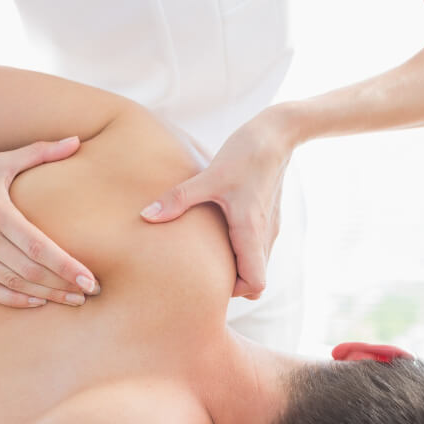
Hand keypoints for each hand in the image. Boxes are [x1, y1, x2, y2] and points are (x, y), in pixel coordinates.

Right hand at [0, 137, 98, 307]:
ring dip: (45, 294)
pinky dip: (14, 299)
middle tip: (89, 293)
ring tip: (71, 299)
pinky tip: (37, 301)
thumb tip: (77, 141)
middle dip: (63, 285)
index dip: (66, 266)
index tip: (89, 280)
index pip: (39, 247)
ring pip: (13, 283)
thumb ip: (42, 153)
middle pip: (30, 270)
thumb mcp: (3, 160)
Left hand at [139, 108, 299, 299]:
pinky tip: (218, 234)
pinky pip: (256, 247)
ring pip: (256, 263)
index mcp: (251, 231)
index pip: (256, 283)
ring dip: (236, 265)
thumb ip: (178, 199)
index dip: (235, 290)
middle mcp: (264, 234)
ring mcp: (269, 227)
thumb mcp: (209, 176)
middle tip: (201, 272)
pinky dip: (240, 250)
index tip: (211, 281)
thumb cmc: (245, 153)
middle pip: (255, 279)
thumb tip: (147, 215)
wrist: (277, 133)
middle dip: (231, 282)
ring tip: (207, 254)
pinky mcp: (268, 217)